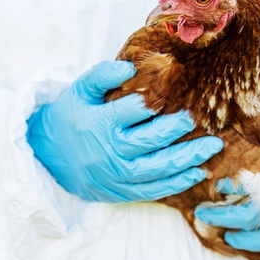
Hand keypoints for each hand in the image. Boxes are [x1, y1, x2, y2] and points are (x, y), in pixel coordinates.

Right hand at [26, 60, 222, 202]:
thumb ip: (101, 75)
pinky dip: (177, 183)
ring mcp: (117, 175)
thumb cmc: (69, 117)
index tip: (168, 94)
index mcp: (99, 124)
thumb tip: (129, 67)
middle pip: (150, 141)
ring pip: (158, 169)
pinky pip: (154, 190)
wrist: (47, 157)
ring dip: (188, 159)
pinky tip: (198, 173)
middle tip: (195, 119)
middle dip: (176, 129)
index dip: (151, 102)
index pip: (132, 111)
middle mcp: (110, 152)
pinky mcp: (121, 191)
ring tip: (212, 147)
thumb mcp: (78, 91)